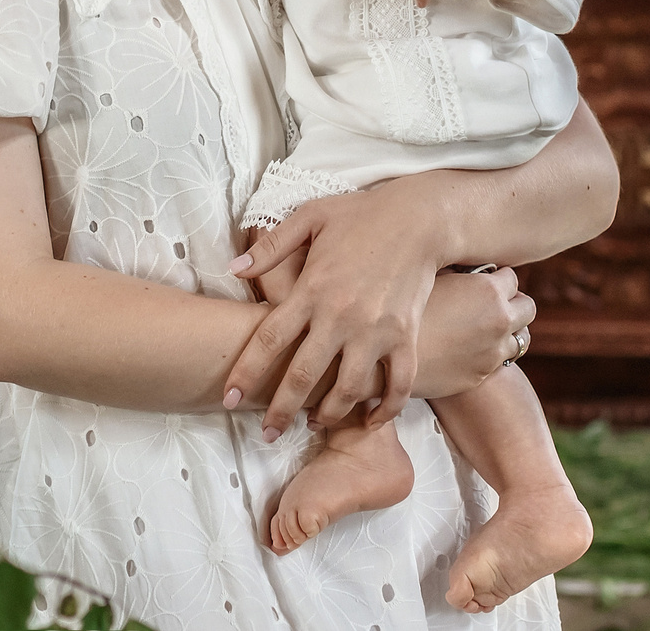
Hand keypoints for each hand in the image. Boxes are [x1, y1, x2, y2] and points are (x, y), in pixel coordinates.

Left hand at [222, 187, 448, 435]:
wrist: (420, 218)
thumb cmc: (361, 215)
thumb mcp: (310, 217)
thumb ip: (271, 246)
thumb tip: (233, 269)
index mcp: (312, 290)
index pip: (269, 339)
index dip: (246, 373)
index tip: (229, 399)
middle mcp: (341, 316)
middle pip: (303, 376)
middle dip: (281, 411)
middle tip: (269, 435)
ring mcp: (377, 331)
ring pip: (348, 389)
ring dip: (329, 414)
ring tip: (314, 424)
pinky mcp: (407, 337)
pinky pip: (398, 385)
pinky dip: (385, 409)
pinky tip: (370, 419)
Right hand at [412, 267, 535, 401]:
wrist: (383, 361)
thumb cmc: (401, 311)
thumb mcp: (430, 279)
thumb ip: (456, 273)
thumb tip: (463, 268)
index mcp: (489, 291)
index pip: (512, 277)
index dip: (496, 277)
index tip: (482, 280)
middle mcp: (500, 321)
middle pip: (528, 307)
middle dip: (513, 303)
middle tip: (490, 303)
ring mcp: (494, 352)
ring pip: (522, 338)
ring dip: (509, 331)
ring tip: (486, 328)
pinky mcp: (483, 375)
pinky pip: (500, 360)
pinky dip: (491, 352)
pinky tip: (469, 347)